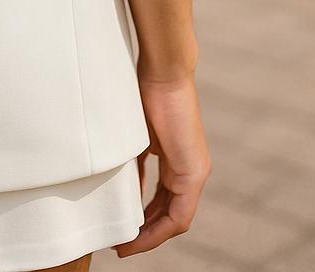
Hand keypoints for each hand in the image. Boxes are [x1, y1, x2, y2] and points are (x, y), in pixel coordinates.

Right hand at [114, 74, 209, 256]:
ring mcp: (194, 171)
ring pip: (175, 218)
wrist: (163, 70)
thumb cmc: (144, 91)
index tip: (121, 229)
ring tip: (126, 246)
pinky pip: (179, 214)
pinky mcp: (194, 172)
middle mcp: (190, 169)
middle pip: (169, 215)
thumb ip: (134, 161)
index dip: (143, 220)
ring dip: (150, 234)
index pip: (163, 201)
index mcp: (177, 159)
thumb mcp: (135, 134)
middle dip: (144, 232)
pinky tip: (138, 234)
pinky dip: (159, 228)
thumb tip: (120, 185)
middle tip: (121, 244)